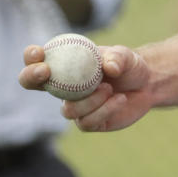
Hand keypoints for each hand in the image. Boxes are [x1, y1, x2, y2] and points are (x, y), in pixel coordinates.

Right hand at [19, 43, 154, 131]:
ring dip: (90, 99)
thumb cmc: (129, 65)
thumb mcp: (126, 56)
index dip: (31, 58)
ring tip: (110, 88)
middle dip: (31, 77)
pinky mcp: (87, 122)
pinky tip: (121, 99)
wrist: (146, 85)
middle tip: (45, 71)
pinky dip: (105, 109)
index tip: (38, 54)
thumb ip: (117, 58)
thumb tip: (109, 68)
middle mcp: (64, 86)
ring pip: (67, 109)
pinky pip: (86, 122)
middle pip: (32, 83)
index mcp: (67, 65)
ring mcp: (74, 105)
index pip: (39, 60)